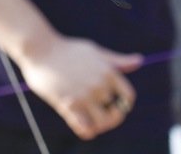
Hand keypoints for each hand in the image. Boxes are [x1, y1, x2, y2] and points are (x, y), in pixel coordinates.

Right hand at [16, 34, 141, 139]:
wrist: (40, 49)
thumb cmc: (68, 49)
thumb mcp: (95, 51)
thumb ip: (118, 60)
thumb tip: (140, 60)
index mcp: (108, 71)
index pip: (128, 96)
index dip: (124, 103)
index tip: (114, 103)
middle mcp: (99, 85)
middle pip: (116, 113)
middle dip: (111, 116)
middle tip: (101, 113)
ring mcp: (84, 96)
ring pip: (102, 123)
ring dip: (99, 125)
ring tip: (91, 119)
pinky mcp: (68, 104)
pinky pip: (85, 129)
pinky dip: (86, 131)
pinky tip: (81, 123)